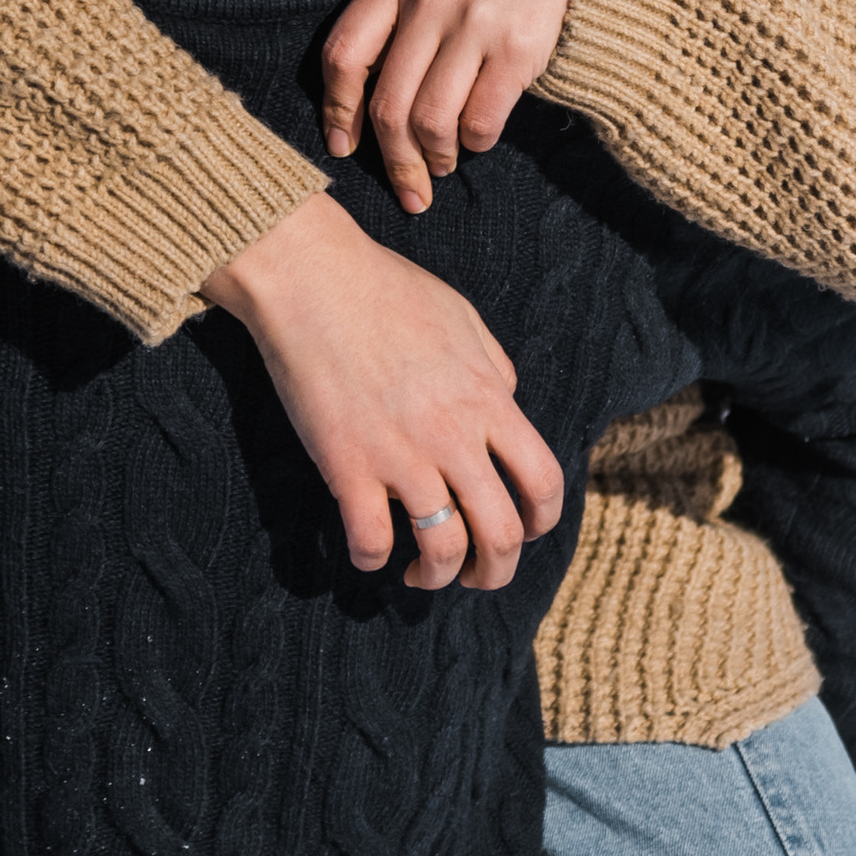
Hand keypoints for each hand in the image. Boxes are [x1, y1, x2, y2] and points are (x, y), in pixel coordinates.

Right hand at [200, 192, 565, 590]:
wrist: (312, 278)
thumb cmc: (386, 289)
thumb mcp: (464, 320)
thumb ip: (494, 370)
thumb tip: (507, 405)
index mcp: (488, 399)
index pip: (543, 483)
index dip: (540, 523)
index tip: (522, 533)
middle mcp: (453, 435)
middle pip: (501, 534)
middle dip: (495, 571)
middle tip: (476, 576)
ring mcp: (400, 454)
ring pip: (441, 550)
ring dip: (435, 577)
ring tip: (421, 575)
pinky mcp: (347, 466)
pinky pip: (371, 541)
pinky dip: (372, 561)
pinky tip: (369, 552)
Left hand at [318, 0, 584, 216]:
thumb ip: (392, 6)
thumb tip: (359, 91)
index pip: (343, 56)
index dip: (337, 112)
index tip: (343, 146)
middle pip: (388, 105)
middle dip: (394, 160)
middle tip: (406, 186)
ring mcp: (475, 23)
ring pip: (431, 121)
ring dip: (433, 157)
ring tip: (441, 164)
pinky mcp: (518, 48)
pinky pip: (480, 121)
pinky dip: (474, 143)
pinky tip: (477, 139)